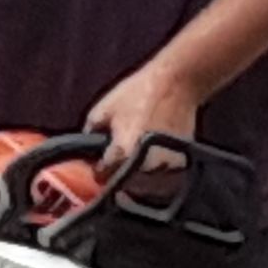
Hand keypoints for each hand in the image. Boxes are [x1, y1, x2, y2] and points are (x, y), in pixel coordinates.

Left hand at [85, 59, 201, 175]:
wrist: (176, 84)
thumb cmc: (137, 93)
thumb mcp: (102, 109)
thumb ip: (90, 134)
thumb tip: (88, 151)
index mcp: (122, 154)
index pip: (103, 177)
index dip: (98, 170)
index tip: (98, 164)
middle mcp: (144, 166)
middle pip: (123, 183)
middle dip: (118, 174)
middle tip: (118, 157)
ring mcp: (164, 166)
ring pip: (144, 181)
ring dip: (137, 174)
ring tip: (137, 152)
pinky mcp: (179, 163)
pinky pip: (161, 174)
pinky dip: (155, 168)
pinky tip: (153, 150)